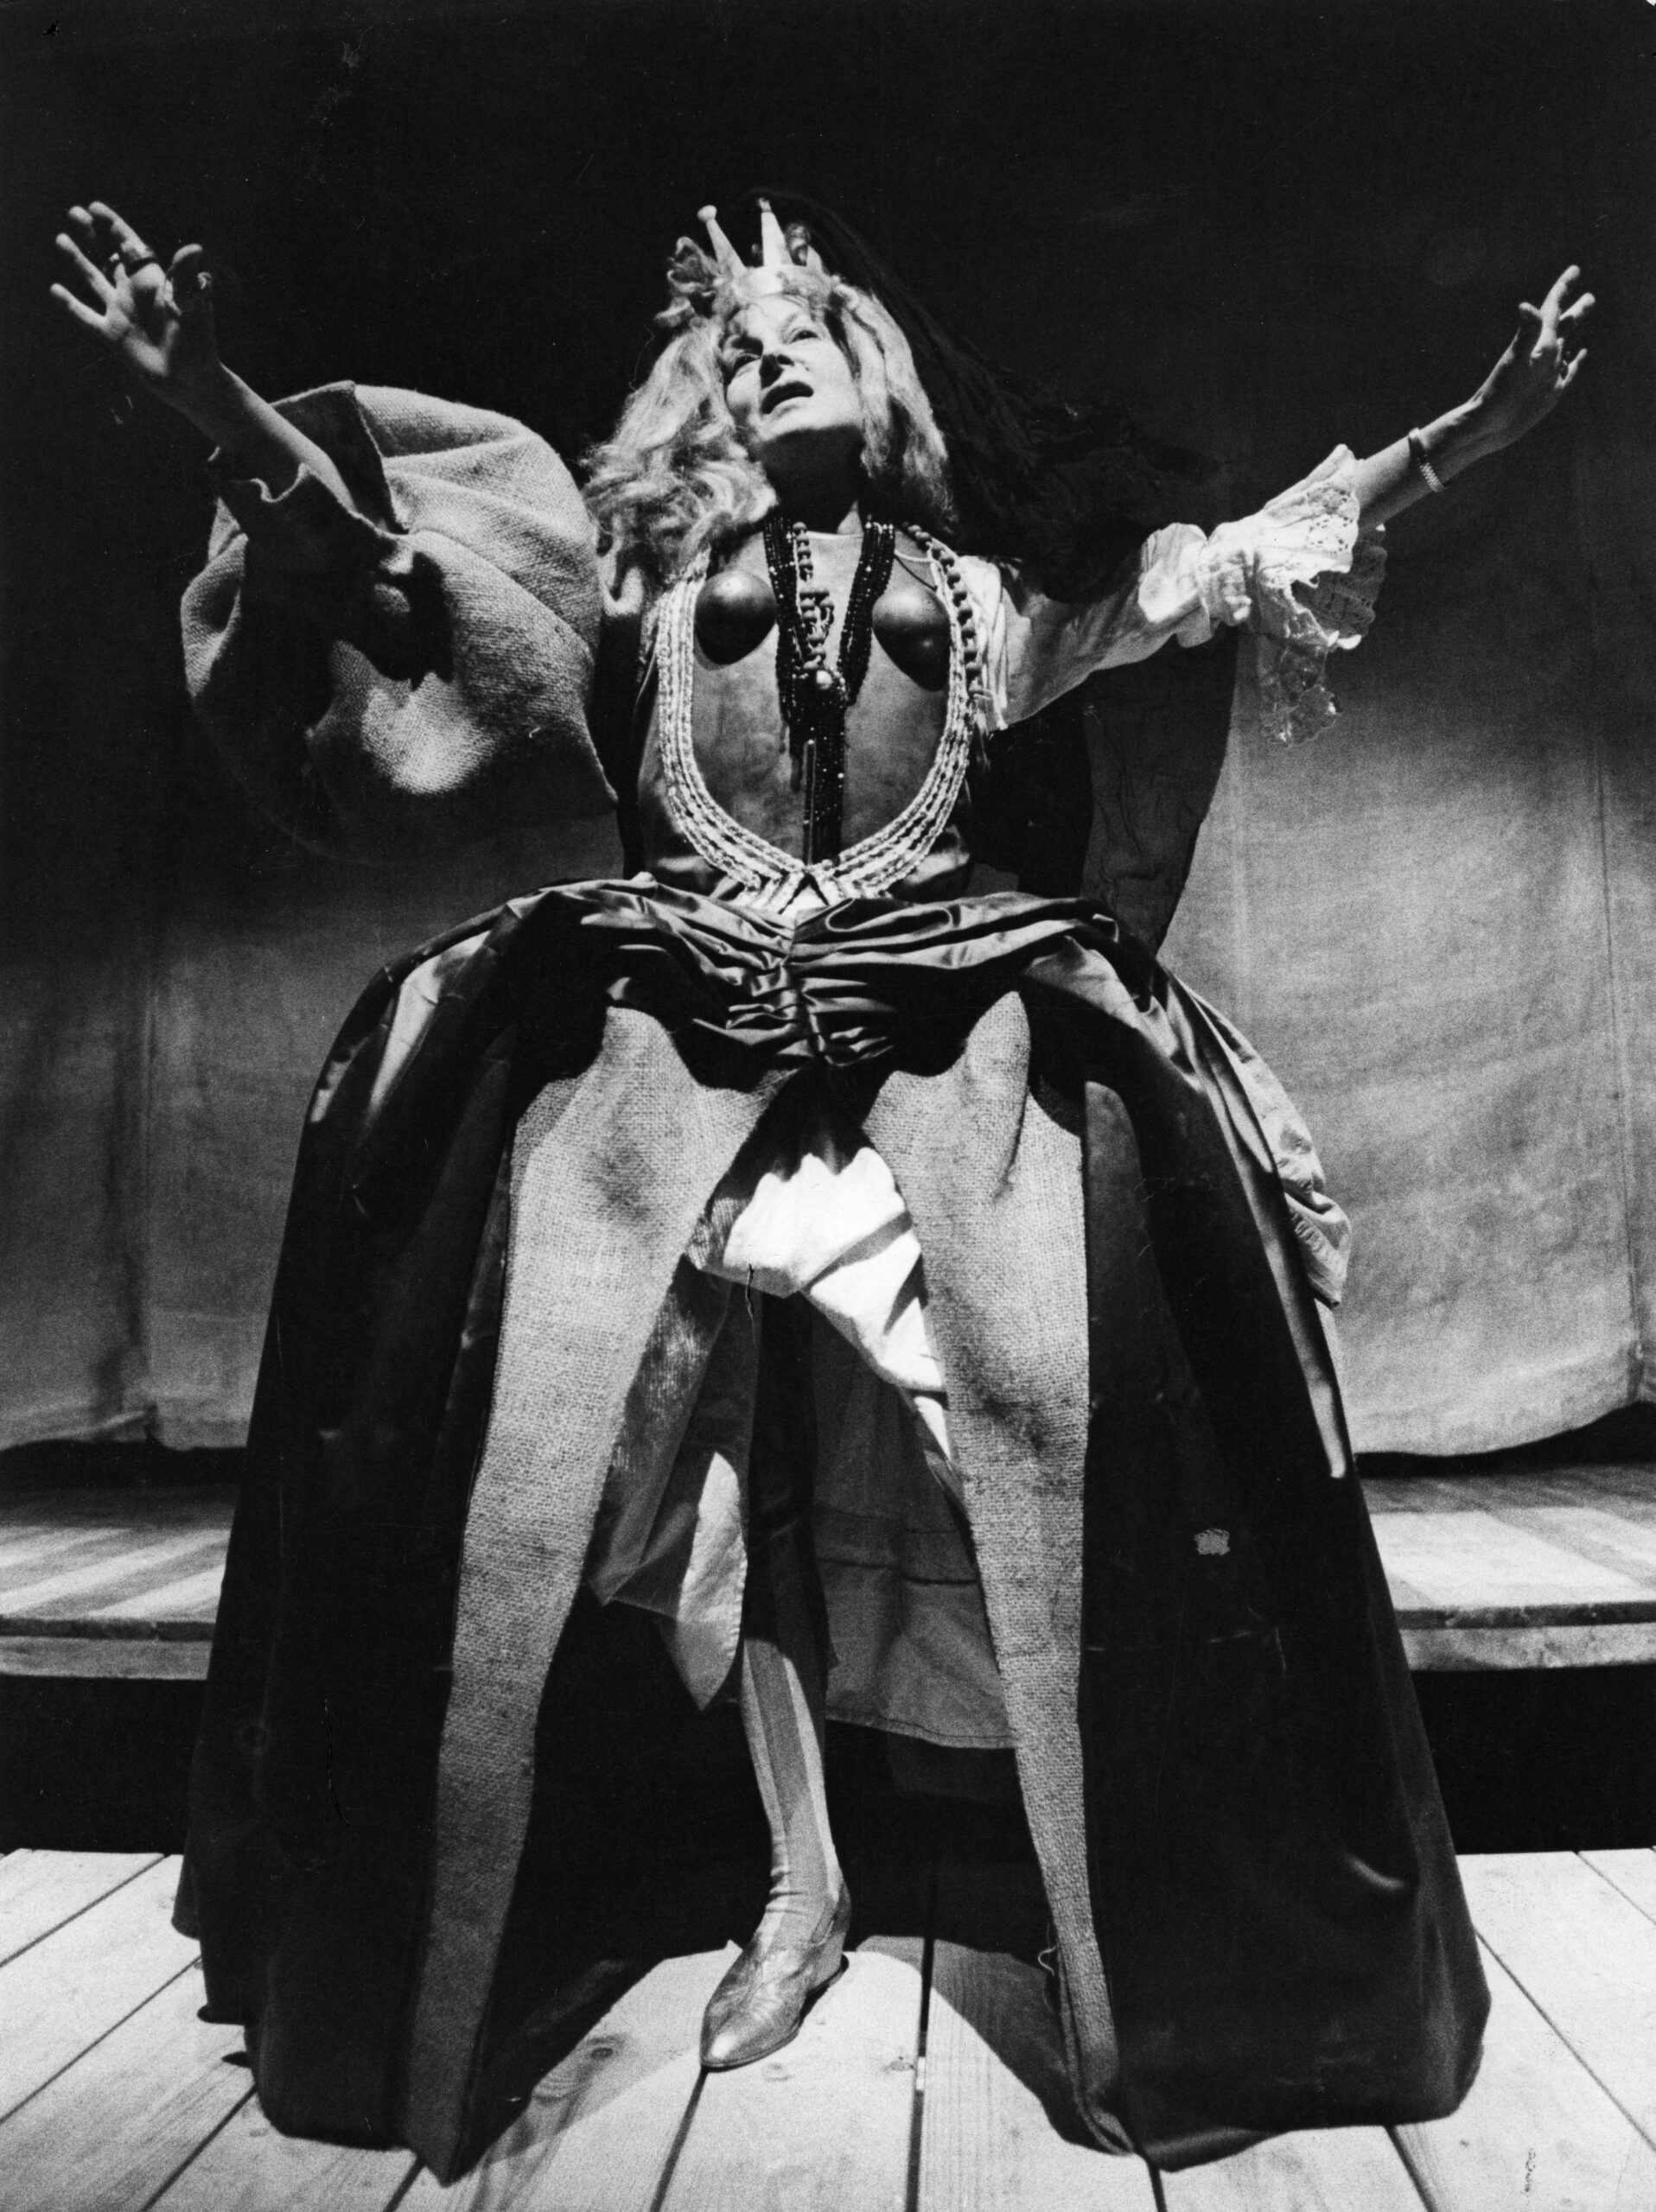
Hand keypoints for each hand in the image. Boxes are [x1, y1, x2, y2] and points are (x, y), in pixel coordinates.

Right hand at [51, 202, 225, 418]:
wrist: (191, 381)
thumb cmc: (197, 342)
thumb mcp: (192, 305)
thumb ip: (185, 277)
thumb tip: (194, 248)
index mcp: (153, 281)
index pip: (130, 245)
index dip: (113, 225)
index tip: (94, 207)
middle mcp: (135, 293)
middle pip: (109, 256)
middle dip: (93, 234)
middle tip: (74, 212)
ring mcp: (122, 313)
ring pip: (94, 279)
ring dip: (78, 260)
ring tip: (61, 238)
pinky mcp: (113, 336)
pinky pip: (86, 316)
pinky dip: (71, 305)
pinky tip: (55, 290)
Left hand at [1464, 265, 1592, 457]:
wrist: (1490, 426)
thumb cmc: (1500, 394)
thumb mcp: (1516, 361)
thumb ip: (1526, 332)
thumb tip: (1525, 306)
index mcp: (1539, 342)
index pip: (1553, 307)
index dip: (1564, 287)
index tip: (1575, 269)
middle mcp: (1544, 353)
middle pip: (1563, 323)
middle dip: (1575, 307)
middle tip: (1588, 293)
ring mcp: (1548, 371)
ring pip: (1567, 342)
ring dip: (1575, 327)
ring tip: (1584, 312)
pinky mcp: (1551, 390)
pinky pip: (1569, 369)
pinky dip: (1576, 360)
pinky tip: (1580, 354)